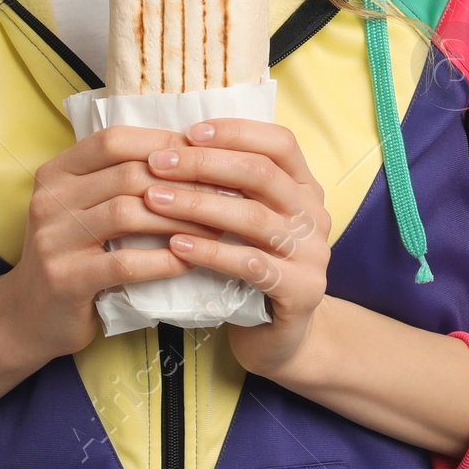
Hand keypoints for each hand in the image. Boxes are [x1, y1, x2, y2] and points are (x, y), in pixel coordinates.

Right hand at [1, 125, 229, 360]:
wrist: (28, 316)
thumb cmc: (73, 254)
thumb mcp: (84, 207)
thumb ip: (118, 179)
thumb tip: (188, 153)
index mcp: (57, 172)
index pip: (113, 140)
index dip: (161, 142)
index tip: (204, 152)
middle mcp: (50, 198)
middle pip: (126, 174)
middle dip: (182, 182)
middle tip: (224, 190)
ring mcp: (53, 239)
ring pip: (127, 213)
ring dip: (179, 219)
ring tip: (216, 226)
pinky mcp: (65, 279)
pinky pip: (124, 263)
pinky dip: (163, 260)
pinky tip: (190, 260)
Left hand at [142, 118, 331, 376]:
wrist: (280, 336)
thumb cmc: (252, 264)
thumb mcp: (247, 217)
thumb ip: (229, 184)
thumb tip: (174, 142)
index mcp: (305, 187)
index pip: (279, 142)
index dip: (235, 132)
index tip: (188, 132)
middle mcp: (315, 214)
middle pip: (262, 173)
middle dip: (204, 164)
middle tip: (157, 163)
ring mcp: (313, 254)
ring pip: (253, 217)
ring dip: (198, 204)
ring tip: (154, 200)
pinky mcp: (302, 292)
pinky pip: (250, 264)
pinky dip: (211, 251)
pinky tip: (176, 245)